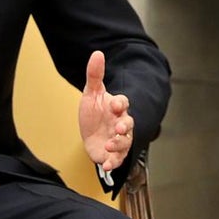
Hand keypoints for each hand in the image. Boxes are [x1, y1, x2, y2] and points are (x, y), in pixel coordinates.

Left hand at [78, 50, 134, 171]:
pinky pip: (117, 158)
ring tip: (109, 144)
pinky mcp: (113, 154)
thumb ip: (95, 75)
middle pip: (128, 124)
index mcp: (116, 108)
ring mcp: (118, 139)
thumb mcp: (91, 94)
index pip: (123, 103)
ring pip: (125, 142)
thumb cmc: (94, 114)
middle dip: (125, 125)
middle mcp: (120, 123)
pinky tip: (107, 164)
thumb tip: (97, 54)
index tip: (114, 104)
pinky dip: (113, 162)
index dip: (120, 103)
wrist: (90, 136)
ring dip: (119, 144)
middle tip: (118, 127)